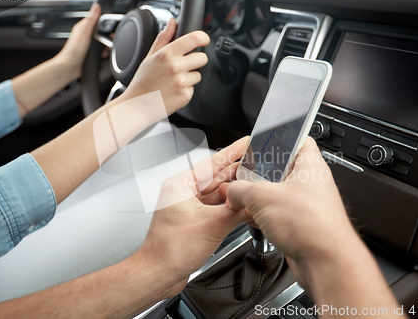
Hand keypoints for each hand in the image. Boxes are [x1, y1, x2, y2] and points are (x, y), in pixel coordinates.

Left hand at [55, 3, 101, 79]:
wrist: (70, 67)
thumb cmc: (74, 51)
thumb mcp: (85, 32)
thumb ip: (91, 19)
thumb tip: (96, 7)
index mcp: (83, 27)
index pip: (96, 20)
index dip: (104, 22)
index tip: (109, 27)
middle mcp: (85, 35)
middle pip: (101, 32)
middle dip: (106, 37)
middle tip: (106, 41)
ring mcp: (88, 44)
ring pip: (102, 42)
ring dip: (105, 46)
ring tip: (103, 50)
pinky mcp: (90, 53)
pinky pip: (101, 51)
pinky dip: (103, 53)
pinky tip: (102, 55)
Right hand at [126, 18, 209, 114]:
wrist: (138, 105)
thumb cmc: (143, 82)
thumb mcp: (150, 56)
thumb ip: (164, 38)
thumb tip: (173, 22)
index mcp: (167, 54)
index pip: (194, 38)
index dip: (203, 38)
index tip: (204, 40)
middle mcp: (176, 67)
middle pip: (202, 58)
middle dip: (196, 61)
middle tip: (183, 66)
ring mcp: (182, 82)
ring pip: (198, 75)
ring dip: (189, 78)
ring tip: (173, 81)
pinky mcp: (186, 95)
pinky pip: (193, 89)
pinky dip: (185, 90)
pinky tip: (173, 91)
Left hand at [135, 137, 250, 295]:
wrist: (160, 273)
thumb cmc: (171, 250)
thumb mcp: (213, 225)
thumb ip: (237, 211)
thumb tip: (254, 203)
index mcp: (181, 185)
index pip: (212, 163)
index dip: (232, 151)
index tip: (246, 142)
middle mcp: (183, 194)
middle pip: (216, 177)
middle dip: (237, 172)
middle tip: (257, 164)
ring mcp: (188, 207)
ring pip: (217, 194)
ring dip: (234, 192)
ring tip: (254, 185)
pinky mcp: (193, 221)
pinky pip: (215, 208)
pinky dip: (229, 208)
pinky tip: (242, 207)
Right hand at [222, 137, 358, 286]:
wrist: (325, 262)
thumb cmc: (312, 226)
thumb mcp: (263, 197)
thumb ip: (241, 189)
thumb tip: (231, 190)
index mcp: (309, 165)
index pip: (297, 138)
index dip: (278, 137)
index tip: (261, 142)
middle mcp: (310, 182)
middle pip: (280, 168)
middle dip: (259, 175)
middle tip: (246, 177)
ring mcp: (306, 204)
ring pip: (277, 193)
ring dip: (259, 198)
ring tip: (246, 200)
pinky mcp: (300, 223)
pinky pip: (278, 213)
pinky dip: (264, 215)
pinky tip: (254, 219)